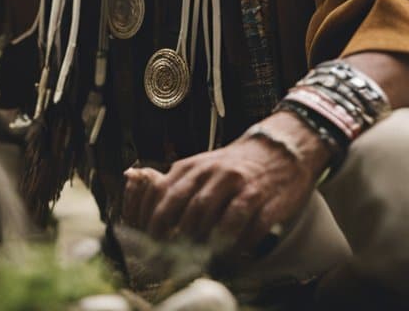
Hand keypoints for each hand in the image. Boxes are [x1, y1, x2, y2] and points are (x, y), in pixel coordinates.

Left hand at [121, 112, 328, 253]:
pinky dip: (235, 243)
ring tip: (200, 257)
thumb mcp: (198, 166)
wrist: (278, 151)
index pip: (162, 194)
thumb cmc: (232, 165)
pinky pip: (244, 226)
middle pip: (185, 209)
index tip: (148, 242)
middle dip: (175, 236)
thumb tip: (130, 180)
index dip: (152, 221)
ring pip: (212, 218)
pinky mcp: (261, 198)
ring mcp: (237, 185)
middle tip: (173, 256)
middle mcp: (212, 173)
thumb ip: (172, 181)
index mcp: (191, 168)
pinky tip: (232, 252)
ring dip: (203, 242)